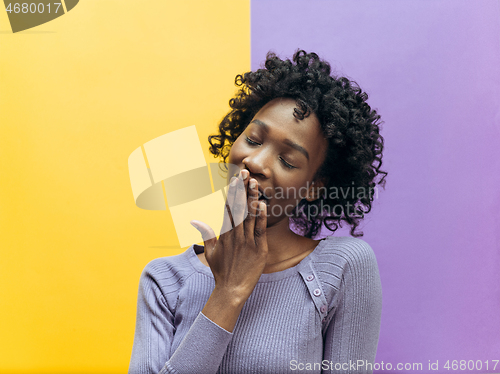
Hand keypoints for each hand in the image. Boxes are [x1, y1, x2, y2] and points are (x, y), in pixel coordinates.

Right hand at [191, 169, 267, 302]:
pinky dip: (260, 218)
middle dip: (241, 190)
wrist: (231, 290)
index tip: (235, 179)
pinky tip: (262, 205)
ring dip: (251, 199)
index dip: (232, 193)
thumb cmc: (221, 271)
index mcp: (224, 233)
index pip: (228, 208)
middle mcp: (234, 235)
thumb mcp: (210, 251)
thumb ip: (206, 233)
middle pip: (238, 208)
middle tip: (245, 173)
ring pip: (249, 216)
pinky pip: (259, 231)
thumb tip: (195, 220)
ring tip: (254, 183)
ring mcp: (246, 242)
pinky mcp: (258, 250)